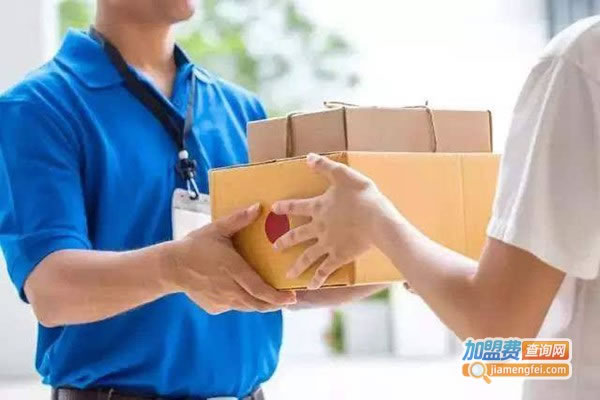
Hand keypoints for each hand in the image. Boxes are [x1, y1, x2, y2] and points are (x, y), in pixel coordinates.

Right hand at [169, 203, 296, 313]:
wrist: (170, 267)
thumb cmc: (195, 246)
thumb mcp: (217, 230)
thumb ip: (238, 219)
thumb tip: (258, 207)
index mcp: (235, 271)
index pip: (261, 290)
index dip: (278, 297)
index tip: (292, 297)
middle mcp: (230, 290)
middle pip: (258, 304)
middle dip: (275, 304)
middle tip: (288, 300)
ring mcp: (222, 301)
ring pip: (247, 307)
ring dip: (260, 304)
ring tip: (272, 299)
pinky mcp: (214, 307)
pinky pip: (233, 306)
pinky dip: (241, 301)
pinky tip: (243, 293)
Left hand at [271, 153, 399, 288]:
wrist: (378, 221)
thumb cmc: (363, 196)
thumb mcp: (344, 175)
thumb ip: (325, 167)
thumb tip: (308, 157)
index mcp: (318, 207)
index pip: (296, 206)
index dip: (284, 207)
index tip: (273, 209)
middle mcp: (319, 227)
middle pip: (297, 235)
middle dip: (285, 241)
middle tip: (275, 247)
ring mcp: (327, 244)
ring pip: (308, 256)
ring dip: (297, 265)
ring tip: (288, 275)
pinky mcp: (339, 257)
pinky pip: (325, 270)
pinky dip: (318, 279)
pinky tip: (311, 287)